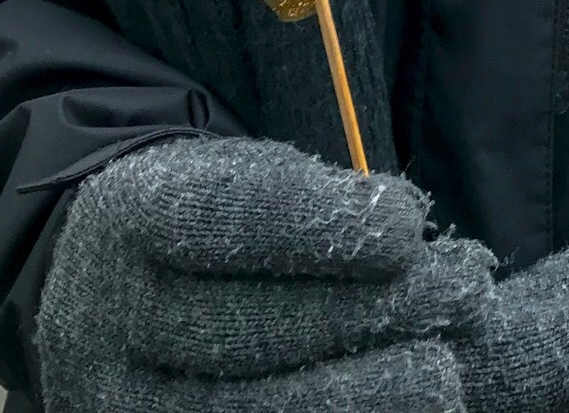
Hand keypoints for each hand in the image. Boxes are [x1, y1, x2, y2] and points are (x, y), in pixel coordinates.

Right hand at [38, 136, 491, 410]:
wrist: (122, 293)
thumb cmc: (214, 223)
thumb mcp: (245, 179)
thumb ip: (310, 205)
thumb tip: (404, 229)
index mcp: (126, 217)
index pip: (217, 218)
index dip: (314, 222)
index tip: (406, 221)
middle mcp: (109, 320)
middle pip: (244, 327)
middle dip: (365, 312)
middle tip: (460, 293)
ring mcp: (124, 404)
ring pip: (246, 410)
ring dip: (359, 392)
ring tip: (443, 375)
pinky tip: (404, 409)